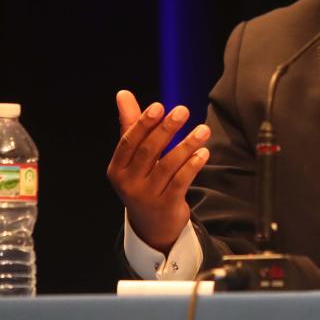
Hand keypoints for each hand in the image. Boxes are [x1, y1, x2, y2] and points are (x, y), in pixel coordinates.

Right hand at [106, 90, 210, 252]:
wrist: (151, 225)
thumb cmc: (142, 181)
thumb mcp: (133, 157)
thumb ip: (130, 125)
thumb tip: (123, 94)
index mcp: (117, 168)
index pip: (129, 142)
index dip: (144, 123)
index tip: (159, 106)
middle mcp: (128, 183)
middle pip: (148, 151)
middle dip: (166, 129)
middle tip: (183, 111)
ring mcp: (146, 196)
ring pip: (167, 166)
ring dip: (186, 145)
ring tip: (203, 130)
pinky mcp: (165, 206)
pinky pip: (180, 182)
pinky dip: (192, 165)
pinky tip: (203, 152)